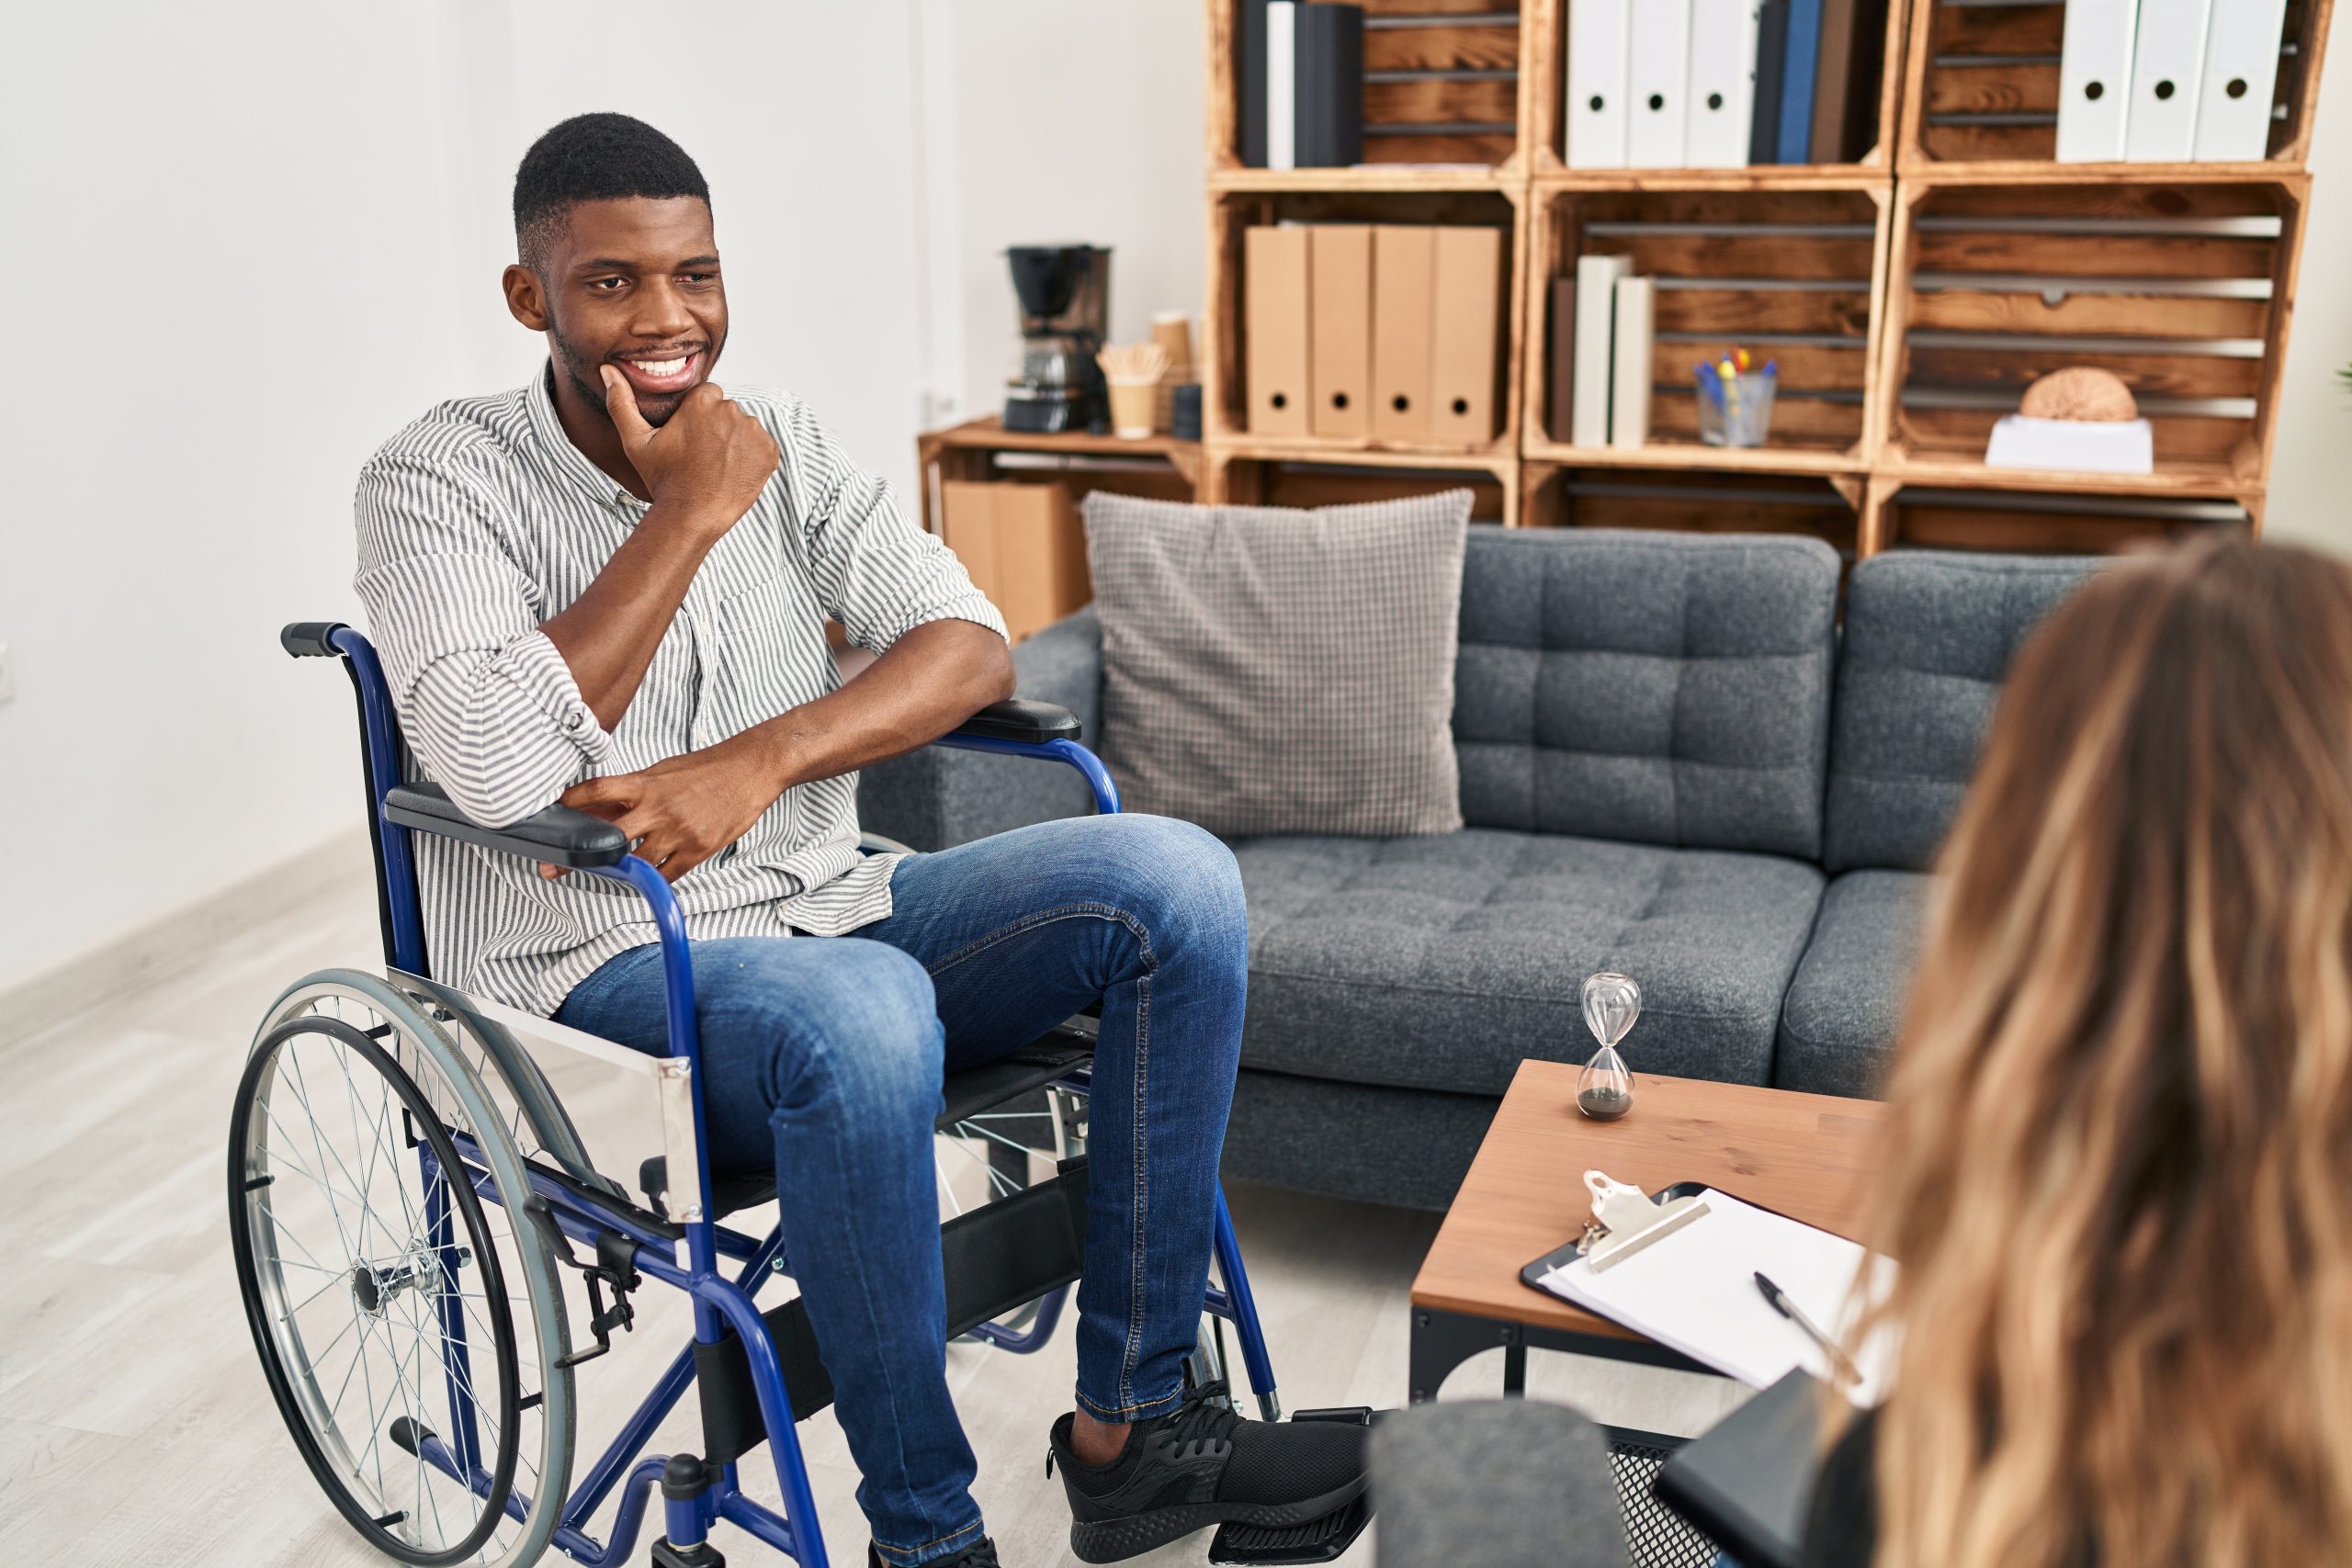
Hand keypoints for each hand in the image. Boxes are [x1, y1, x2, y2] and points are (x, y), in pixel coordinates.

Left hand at [544, 737, 783, 883]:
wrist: (752, 768)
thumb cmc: (707, 768)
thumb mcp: (663, 770)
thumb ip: (632, 791)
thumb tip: (596, 808)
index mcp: (646, 783)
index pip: (597, 791)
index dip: (570, 803)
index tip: (551, 816)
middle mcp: (659, 808)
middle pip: (609, 838)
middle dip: (580, 856)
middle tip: (557, 868)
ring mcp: (679, 831)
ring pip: (637, 864)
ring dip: (620, 872)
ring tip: (608, 875)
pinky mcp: (699, 849)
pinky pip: (667, 875)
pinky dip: (654, 879)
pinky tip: (647, 878)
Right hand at [602, 367, 778, 536]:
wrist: (692, 516)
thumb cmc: (663, 479)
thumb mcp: (635, 441)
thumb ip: (621, 402)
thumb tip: (606, 369)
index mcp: (702, 400)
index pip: (707, 396)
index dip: (698, 418)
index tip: (690, 439)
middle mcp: (731, 409)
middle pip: (726, 411)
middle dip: (717, 428)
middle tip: (702, 456)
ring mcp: (753, 431)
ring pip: (745, 428)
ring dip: (735, 442)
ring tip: (717, 466)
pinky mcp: (769, 452)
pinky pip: (762, 446)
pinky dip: (752, 457)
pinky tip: (733, 472)